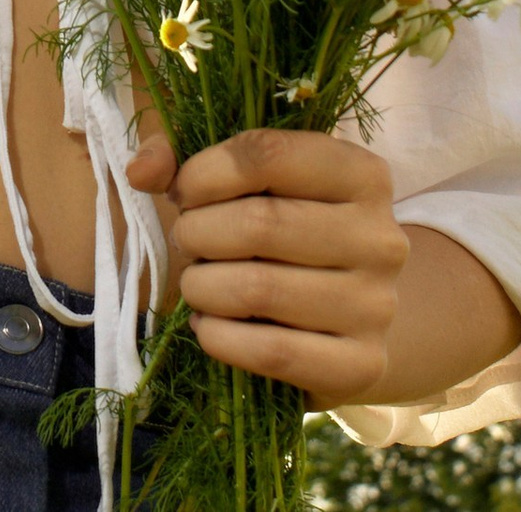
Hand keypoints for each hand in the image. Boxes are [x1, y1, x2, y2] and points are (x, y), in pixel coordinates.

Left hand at [123, 120, 410, 404]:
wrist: (347, 315)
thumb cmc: (285, 229)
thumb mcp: (247, 181)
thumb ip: (183, 159)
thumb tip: (139, 169)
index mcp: (360, 173)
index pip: (267, 155)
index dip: (204, 172)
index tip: (182, 191)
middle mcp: (381, 236)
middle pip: (260, 223)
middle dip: (199, 232)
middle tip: (187, 241)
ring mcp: (377, 305)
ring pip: (259, 288)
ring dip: (202, 286)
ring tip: (197, 283)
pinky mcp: (362, 365)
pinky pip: (272, 352)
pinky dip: (220, 338)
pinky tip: (208, 326)